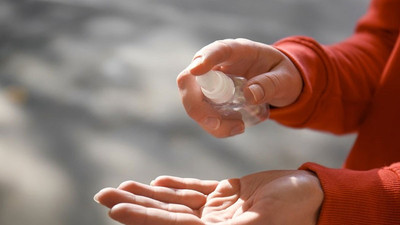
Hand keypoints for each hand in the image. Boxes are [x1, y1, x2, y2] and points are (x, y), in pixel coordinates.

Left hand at [94, 170, 322, 224]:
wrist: (312, 195)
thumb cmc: (291, 210)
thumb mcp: (256, 223)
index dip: (141, 218)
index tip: (113, 208)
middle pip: (166, 215)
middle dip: (135, 204)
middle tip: (104, 194)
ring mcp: (220, 210)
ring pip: (177, 202)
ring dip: (149, 194)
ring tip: (123, 186)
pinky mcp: (229, 194)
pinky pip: (197, 191)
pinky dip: (177, 187)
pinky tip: (158, 183)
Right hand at [177, 38, 301, 137]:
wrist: (278, 82)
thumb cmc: (281, 73)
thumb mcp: (285, 78)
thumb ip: (271, 84)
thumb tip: (249, 94)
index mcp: (237, 51)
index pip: (216, 50)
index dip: (204, 59)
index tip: (197, 70)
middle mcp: (217, 65)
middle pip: (190, 80)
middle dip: (197, 105)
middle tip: (217, 123)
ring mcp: (210, 83)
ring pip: (193, 102)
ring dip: (209, 121)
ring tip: (240, 126)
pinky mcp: (209, 99)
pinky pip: (203, 115)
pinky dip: (217, 127)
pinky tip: (238, 126)